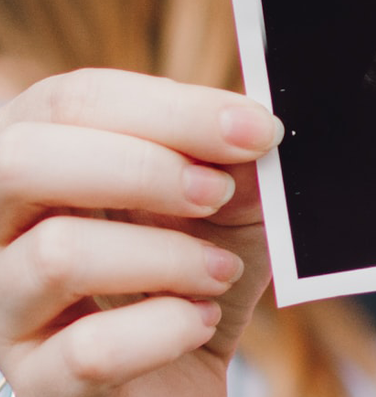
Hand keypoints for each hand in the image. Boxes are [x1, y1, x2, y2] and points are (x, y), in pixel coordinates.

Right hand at [0, 69, 281, 396]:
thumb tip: (251, 123)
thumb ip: (233, 159)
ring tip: (221, 271)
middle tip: (217, 193)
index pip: (73, 100)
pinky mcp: (38, 378)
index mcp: (46, 157)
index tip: (255, 129)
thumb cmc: (201, 269)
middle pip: (24, 160)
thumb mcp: (231, 202)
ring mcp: (7, 304)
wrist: (192, 369)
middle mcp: (3, 224)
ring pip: (57, 255)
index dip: (172, 108)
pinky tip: (201, 322)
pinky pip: (89, 351)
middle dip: (142, 168)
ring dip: (168, 257)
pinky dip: (166, 330)